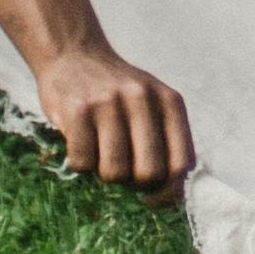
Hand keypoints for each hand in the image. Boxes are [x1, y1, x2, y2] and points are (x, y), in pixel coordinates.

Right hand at [34, 45, 194, 191]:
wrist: (74, 54)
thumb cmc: (118, 95)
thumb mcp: (152, 105)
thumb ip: (166, 141)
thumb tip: (171, 197)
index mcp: (170, 101)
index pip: (180, 164)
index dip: (168, 192)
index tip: (152, 199)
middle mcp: (143, 98)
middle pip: (148, 173)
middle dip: (134, 185)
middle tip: (122, 174)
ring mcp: (109, 102)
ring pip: (114, 172)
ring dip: (104, 174)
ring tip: (100, 154)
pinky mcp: (76, 109)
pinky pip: (82, 162)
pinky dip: (79, 164)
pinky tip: (81, 143)